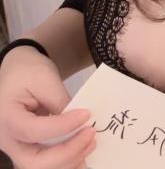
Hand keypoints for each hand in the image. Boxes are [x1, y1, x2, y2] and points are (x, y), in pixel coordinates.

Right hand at [0, 46, 95, 167]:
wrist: (16, 72)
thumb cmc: (27, 71)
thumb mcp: (44, 77)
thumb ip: (60, 101)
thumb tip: (80, 123)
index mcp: (8, 117)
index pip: (35, 131)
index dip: (63, 127)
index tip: (86, 115)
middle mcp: (8, 140)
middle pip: (34, 162)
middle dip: (66, 153)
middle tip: (90, 135)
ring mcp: (17, 148)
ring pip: (40, 168)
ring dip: (68, 160)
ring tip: (90, 142)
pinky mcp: (28, 150)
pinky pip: (45, 163)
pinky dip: (65, 161)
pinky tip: (82, 152)